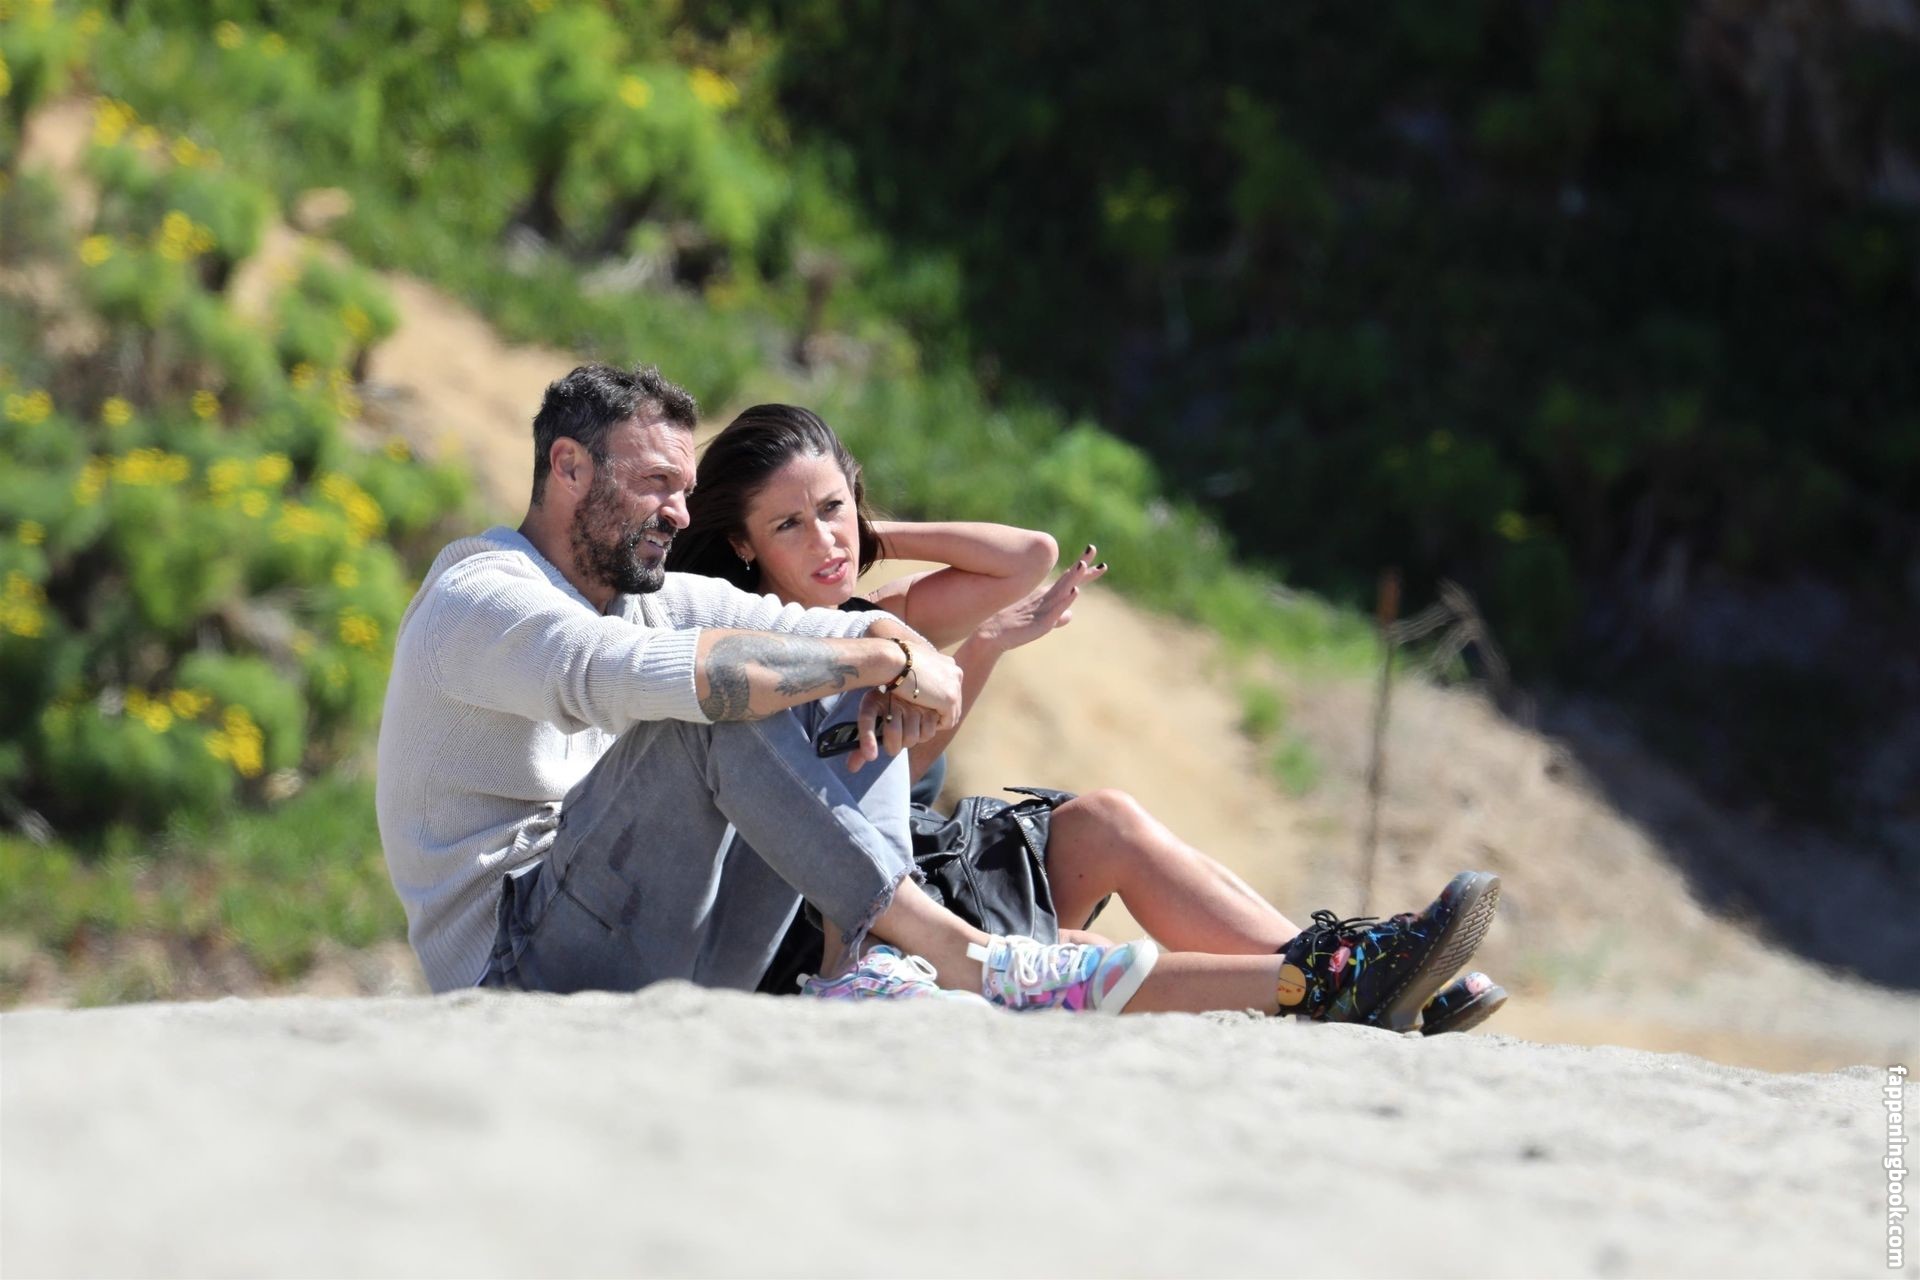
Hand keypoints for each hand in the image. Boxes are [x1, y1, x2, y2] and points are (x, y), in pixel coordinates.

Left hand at [847, 689, 937, 770]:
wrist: (911, 681)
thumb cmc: (888, 707)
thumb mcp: (873, 718)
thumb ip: (863, 744)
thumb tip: (852, 768)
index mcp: (872, 700)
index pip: (866, 717)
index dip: (867, 738)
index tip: (870, 756)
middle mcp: (893, 698)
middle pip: (893, 734)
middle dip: (894, 747)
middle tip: (895, 742)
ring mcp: (913, 702)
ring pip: (912, 737)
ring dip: (911, 740)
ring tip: (909, 730)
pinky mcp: (932, 706)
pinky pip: (928, 732)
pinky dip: (925, 734)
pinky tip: (922, 723)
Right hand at [885, 641, 962, 723]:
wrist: (894, 661)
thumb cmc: (896, 661)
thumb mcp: (914, 663)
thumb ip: (923, 670)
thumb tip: (915, 675)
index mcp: (949, 664)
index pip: (949, 687)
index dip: (937, 698)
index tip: (923, 705)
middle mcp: (956, 673)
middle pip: (955, 701)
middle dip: (941, 710)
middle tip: (923, 717)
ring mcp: (955, 687)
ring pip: (954, 713)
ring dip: (939, 719)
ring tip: (923, 722)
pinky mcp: (950, 699)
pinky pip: (949, 721)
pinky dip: (938, 726)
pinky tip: (923, 724)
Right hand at [974, 547, 1106, 653]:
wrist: (992, 634)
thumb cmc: (1015, 626)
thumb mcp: (1042, 621)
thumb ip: (1058, 617)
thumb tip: (1070, 615)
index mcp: (1047, 596)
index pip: (1069, 580)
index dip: (1084, 572)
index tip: (1098, 562)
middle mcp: (1046, 598)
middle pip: (1068, 579)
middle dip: (1081, 565)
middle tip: (1092, 548)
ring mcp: (1043, 608)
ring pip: (1062, 590)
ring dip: (1073, 577)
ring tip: (1083, 564)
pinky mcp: (1041, 621)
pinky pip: (1056, 609)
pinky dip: (1065, 600)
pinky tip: (1075, 591)